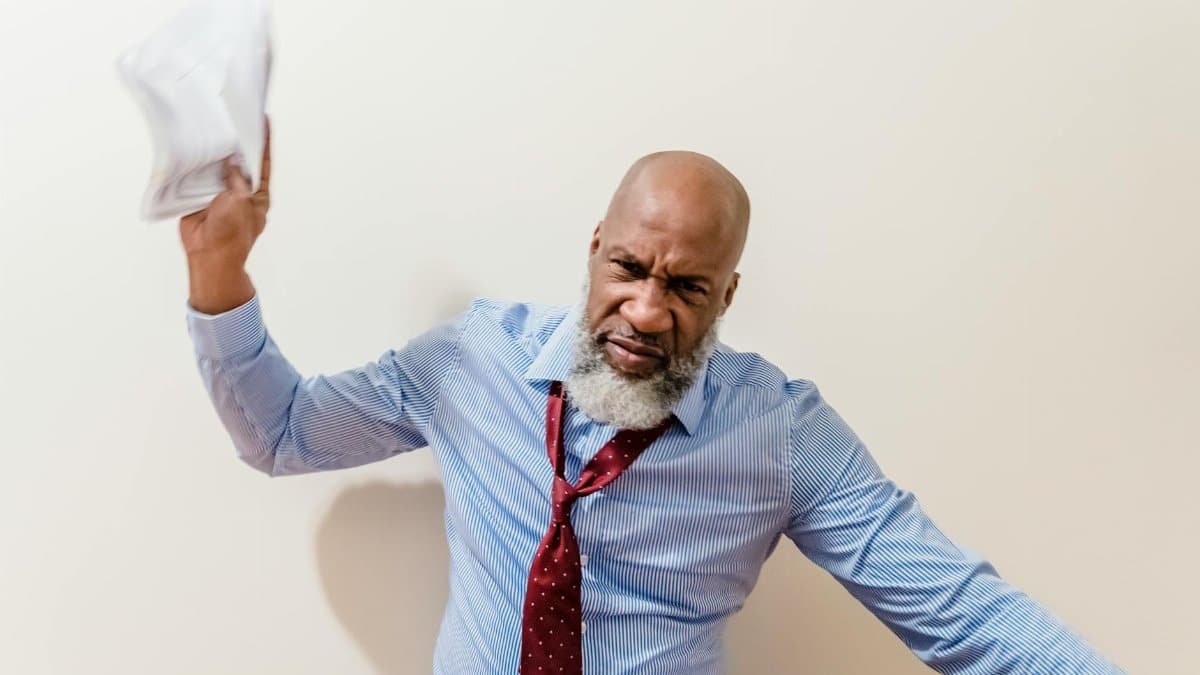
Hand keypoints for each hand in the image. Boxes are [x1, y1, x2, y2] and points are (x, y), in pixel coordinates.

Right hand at [182, 117, 270, 313]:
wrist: (209, 255)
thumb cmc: (232, 233)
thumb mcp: (240, 202)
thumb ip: (236, 179)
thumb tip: (231, 160)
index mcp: (257, 193)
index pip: (262, 162)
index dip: (263, 141)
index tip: (264, 119)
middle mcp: (239, 191)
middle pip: (238, 162)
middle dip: (234, 143)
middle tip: (230, 117)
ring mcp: (219, 193)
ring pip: (217, 167)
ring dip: (212, 152)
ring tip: (209, 127)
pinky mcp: (199, 196)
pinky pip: (197, 177)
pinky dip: (195, 165)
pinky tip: (191, 147)